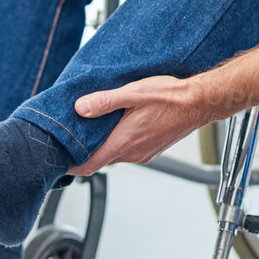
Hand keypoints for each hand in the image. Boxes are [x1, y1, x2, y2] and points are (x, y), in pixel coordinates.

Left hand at [69, 75, 221, 174]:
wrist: (201, 102)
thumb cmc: (171, 97)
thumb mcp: (133, 93)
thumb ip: (104, 101)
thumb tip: (80, 108)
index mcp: (124, 142)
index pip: (89, 165)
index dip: (71, 166)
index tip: (58, 161)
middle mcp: (133, 153)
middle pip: (100, 160)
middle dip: (85, 152)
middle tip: (71, 138)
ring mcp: (144, 153)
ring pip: (115, 155)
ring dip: (103, 146)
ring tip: (93, 128)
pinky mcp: (152, 149)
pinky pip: (128, 150)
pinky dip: (118, 143)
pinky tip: (119, 126)